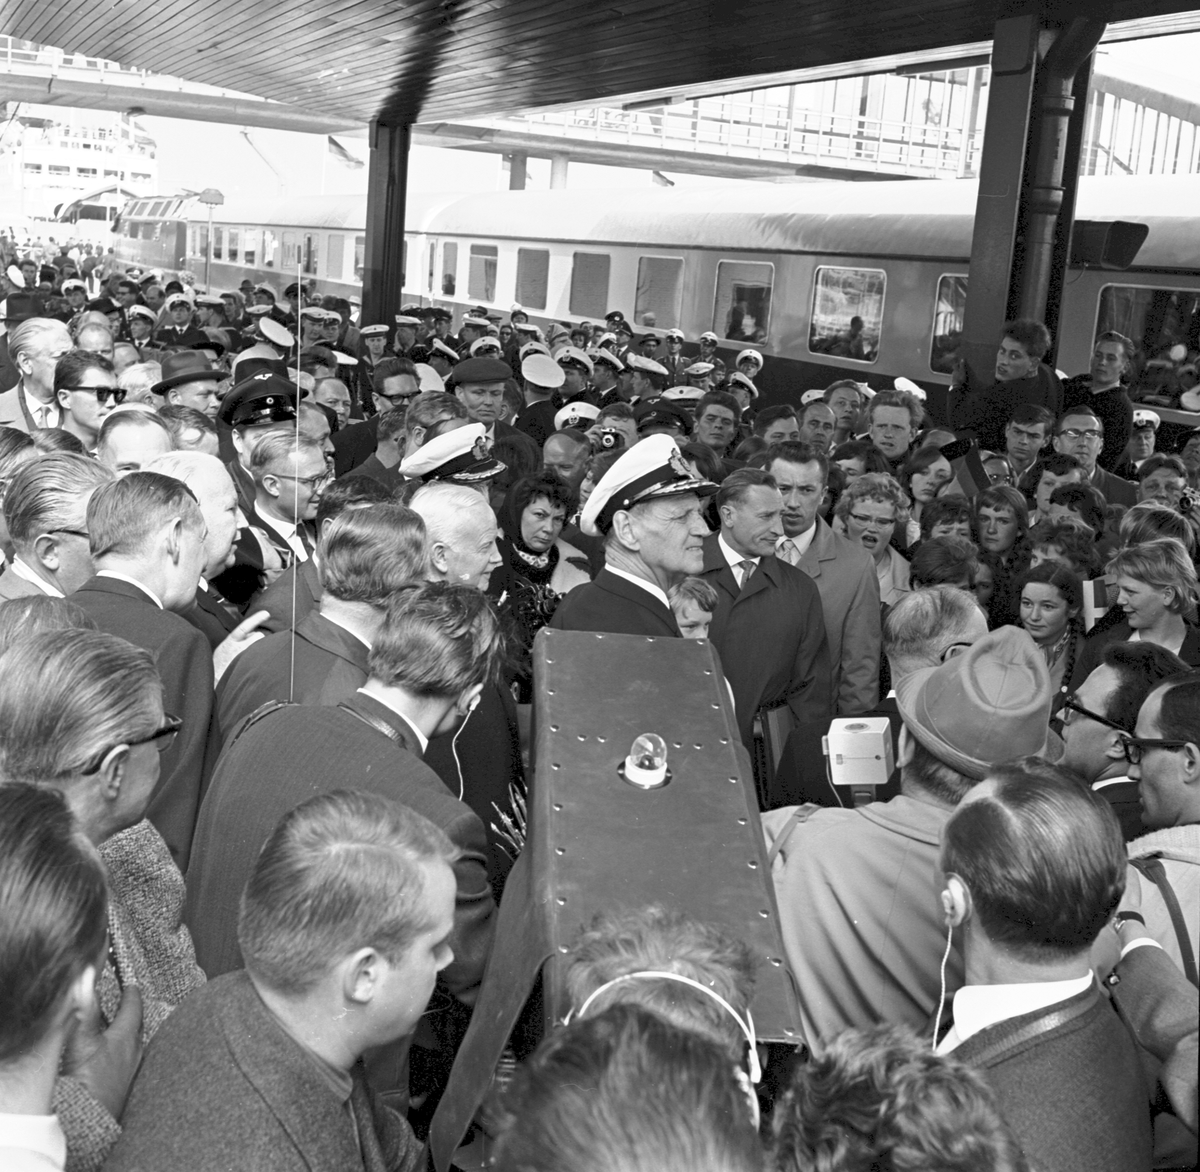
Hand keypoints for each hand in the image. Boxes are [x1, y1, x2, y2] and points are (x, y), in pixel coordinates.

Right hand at [62, 984, 143, 1119]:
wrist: (90, 1123)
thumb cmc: (89, 1083)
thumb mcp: (82, 1041)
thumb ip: (85, 1010)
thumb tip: (85, 979)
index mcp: (126, 1036)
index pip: (133, 1007)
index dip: (131, 993)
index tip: (131, 985)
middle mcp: (134, 1051)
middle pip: (137, 1025)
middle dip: (132, 1012)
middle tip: (128, 1002)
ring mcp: (131, 1070)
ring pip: (134, 1044)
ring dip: (127, 1033)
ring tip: (119, 1029)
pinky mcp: (124, 1086)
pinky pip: (127, 1061)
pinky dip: (121, 1053)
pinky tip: (113, 1060)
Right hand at [213, 610, 270, 681]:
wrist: (212, 682)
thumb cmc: (220, 666)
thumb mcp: (223, 649)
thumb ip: (236, 641)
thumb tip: (252, 635)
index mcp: (230, 642)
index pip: (244, 627)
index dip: (256, 619)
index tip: (266, 613)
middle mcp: (237, 648)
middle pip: (258, 636)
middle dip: (258, 640)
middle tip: (251, 649)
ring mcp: (244, 657)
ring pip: (260, 646)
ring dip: (259, 649)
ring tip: (250, 658)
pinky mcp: (248, 667)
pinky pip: (261, 658)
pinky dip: (260, 660)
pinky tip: (253, 665)